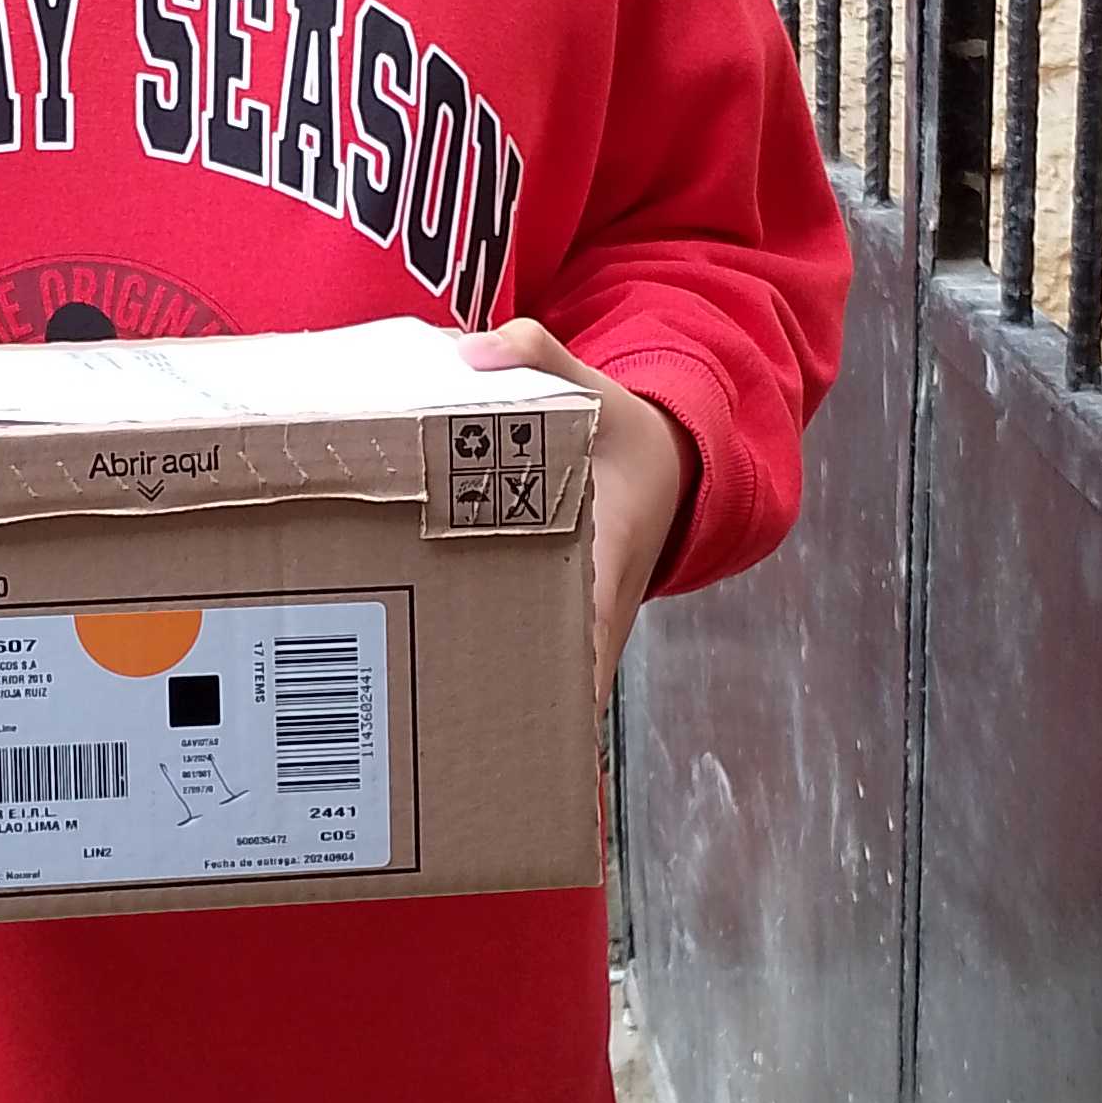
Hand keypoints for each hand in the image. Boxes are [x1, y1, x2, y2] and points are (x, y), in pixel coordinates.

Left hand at [461, 320, 690, 720]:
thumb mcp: (594, 386)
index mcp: (609, 556)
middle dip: (516, 720)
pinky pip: (527, 663)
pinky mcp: (557, 621)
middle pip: (561, 685)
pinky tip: (435, 702)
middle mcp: (596, 605)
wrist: (667, 460)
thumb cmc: (629, 431)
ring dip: (504, 716)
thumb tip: (471, 354)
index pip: (589, 630)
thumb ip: (537, 357)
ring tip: (435, 747)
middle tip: (452, 748)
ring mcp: (578, 622)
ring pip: (546, 688)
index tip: (536, 723)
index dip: (563, 679)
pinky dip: (496, 686)